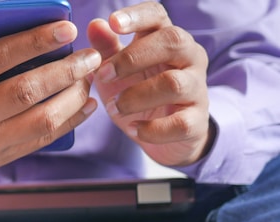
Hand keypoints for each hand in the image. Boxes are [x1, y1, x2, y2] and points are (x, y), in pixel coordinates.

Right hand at [0, 9, 100, 174]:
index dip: (34, 41)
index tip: (67, 28)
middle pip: (24, 91)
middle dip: (65, 71)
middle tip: (90, 55)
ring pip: (39, 120)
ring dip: (73, 98)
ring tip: (88, 78)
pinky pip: (40, 141)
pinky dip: (69, 122)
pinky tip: (85, 104)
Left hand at [88, 2, 213, 166]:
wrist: (166, 135)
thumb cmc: (139, 92)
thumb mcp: (117, 71)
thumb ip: (106, 48)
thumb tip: (94, 24)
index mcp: (167, 39)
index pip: (158, 15)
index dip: (137, 16)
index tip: (113, 22)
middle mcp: (189, 58)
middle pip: (172, 41)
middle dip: (132, 58)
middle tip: (103, 75)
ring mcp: (197, 89)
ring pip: (174, 83)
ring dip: (136, 96)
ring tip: (113, 107)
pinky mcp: (197, 121)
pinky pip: (180, 123)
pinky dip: (152, 128)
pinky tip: (133, 128)